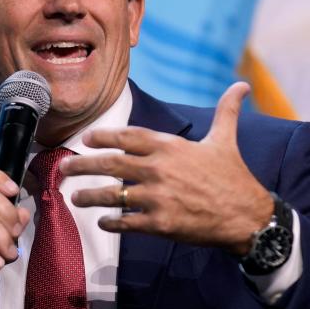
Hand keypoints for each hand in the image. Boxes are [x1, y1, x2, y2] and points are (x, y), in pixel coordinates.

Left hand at [63, 82, 273, 255]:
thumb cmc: (234, 176)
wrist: (246, 216)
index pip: (127, 136)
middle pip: (110, 164)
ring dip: (89, 196)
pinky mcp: (160, 223)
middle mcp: (159, 168)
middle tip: (63, 168)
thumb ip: (227, 110)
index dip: (103, 137)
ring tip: (74, 197)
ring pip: (112, 194)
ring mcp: (158, 197)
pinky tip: (102, 221)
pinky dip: (111, 222)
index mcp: (170, 146)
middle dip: (83, 165)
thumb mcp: (226, 139)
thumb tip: (242, 85)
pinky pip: (126, 222)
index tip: (86, 139)